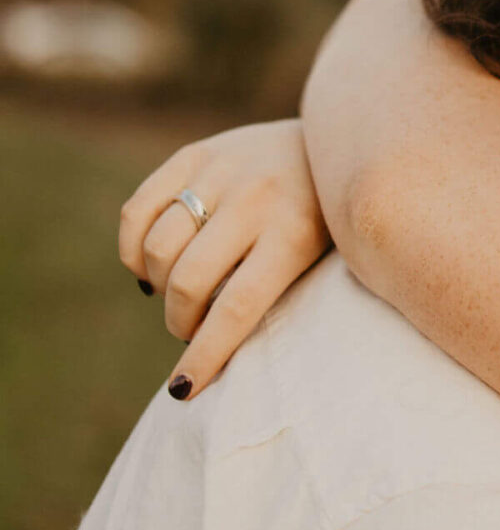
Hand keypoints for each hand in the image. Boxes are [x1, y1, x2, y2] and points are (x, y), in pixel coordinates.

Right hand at [118, 121, 330, 395]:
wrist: (336, 141)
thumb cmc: (328, 221)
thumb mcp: (323, 259)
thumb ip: (275, 296)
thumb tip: (212, 353)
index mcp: (294, 234)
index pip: (237, 308)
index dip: (204, 354)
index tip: (183, 389)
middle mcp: (255, 199)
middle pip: (189, 280)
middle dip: (180, 322)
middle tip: (188, 330)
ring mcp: (221, 171)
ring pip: (157, 248)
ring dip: (158, 287)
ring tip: (176, 295)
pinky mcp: (194, 154)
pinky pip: (136, 212)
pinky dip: (133, 250)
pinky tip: (151, 265)